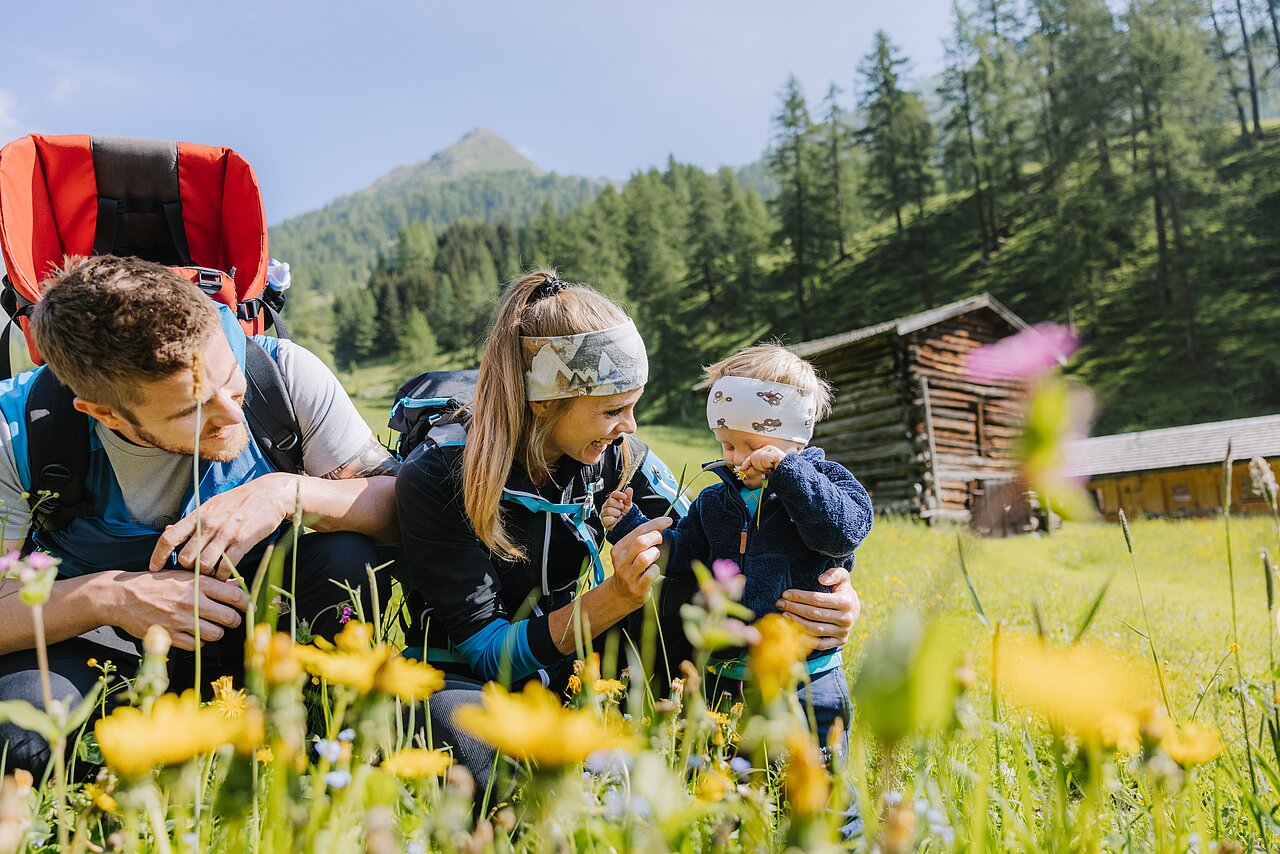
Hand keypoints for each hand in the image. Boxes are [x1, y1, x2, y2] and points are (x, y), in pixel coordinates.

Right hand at [102, 570, 249, 651]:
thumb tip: (240, 583)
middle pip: (229, 617)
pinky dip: (200, 642)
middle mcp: (191, 601)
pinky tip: (196, 634)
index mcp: (197, 583)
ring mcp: (180, 620)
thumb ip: (213, 582)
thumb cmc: (158, 584)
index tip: (248, 607)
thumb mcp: (185, 576)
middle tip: (233, 620)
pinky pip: (197, 645)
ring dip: (218, 633)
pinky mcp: (169, 635)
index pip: (235, 595)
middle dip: (235, 621)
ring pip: (215, 634)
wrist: (123, 597)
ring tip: (213, 628)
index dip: (246, 604)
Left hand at [149, 473, 294, 577]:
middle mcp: (208, 525)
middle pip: (185, 558)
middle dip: (188, 568)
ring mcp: (225, 533)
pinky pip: (225, 567)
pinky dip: (223, 575)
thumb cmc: (239, 501)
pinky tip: (226, 572)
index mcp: (198, 515)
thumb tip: (167, 532)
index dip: (157, 556)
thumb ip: (190, 522)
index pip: (169, 538)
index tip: (155, 569)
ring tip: (212, 572)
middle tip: (196, 570)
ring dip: (206, 573)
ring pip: (204, 565)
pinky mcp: (242, 542)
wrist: (269, 494)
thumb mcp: (211, 506)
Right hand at [601, 488, 633, 529]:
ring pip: (608, 510)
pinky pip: (606, 519)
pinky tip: (615, 520)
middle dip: (618, 506)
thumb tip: (629, 489)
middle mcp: (607, 506)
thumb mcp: (628, 506)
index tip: (624, 497)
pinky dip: (612, 520)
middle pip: (610, 501)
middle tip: (622, 510)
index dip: (619, 495)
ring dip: (616, 513)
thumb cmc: (626, 516)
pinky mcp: (604, 521)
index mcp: (613, 501)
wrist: (627, 526)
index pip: (613, 494)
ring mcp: (605, 513)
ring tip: (619, 516)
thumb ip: (628, 498)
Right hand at [607, 516, 671, 608]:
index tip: (667, 521)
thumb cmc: (631, 568)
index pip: (638, 531)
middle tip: (659, 540)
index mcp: (618, 549)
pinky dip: (656, 569)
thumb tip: (663, 523)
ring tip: (653, 556)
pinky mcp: (637, 587)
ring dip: (655, 554)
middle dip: (655, 537)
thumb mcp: (631, 552)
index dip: (655, 524)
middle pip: (640, 542)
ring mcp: (628, 575)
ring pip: (645, 557)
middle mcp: (621, 561)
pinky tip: (652, 570)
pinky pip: (652, 573)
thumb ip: (644, 537)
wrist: (622, 593)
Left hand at [739, 445, 787, 480]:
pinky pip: (764, 459)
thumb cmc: (776, 474)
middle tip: (767, 470)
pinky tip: (773, 467)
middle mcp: (768, 448)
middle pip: (753, 457)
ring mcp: (772, 449)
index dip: (747, 463)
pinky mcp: (776, 452)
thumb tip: (742, 468)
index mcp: (765, 452)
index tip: (742, 468)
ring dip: (763, 467)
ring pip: (758, 458)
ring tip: (771, 469)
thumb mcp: (761, 471)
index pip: (752, 456)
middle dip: (757, 466)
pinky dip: (767, 466)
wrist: (787, 477)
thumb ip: (752, 469)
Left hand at [776, 565, 859, 650]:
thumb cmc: (842, 590)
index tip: (785, 594)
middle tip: (780, 603)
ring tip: (783, 615)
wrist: (854, 609)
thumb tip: (821, 579)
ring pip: (815, 629)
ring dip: (796, 622)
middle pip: (814, 614)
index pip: (817, 599)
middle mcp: (846, 619)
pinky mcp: (840, 642)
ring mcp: (843, 632)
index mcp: (846, 602)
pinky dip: (805, 639)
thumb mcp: (842, 577)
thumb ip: (834, 573)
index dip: (799, 597)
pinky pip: (820, 644)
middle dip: (794, 608)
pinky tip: (793, 631)